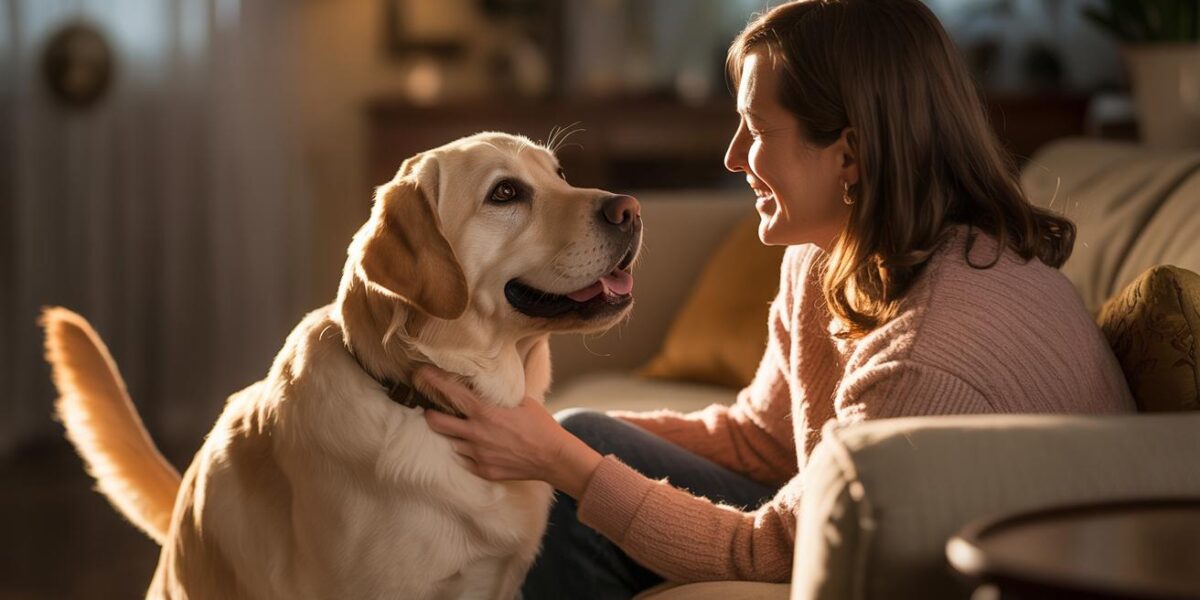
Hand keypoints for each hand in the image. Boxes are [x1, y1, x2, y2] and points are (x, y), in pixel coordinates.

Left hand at [415, 366, 601, 497]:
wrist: (553, 457)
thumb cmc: (540, 426)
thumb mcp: (521, 402)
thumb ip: (499, 397)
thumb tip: (488, 388)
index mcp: (485, 412)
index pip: (451, 393)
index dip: (434, 381)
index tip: (422, 374)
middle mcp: (476, 433)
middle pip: (437, 423)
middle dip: (430, 414)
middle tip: (430, 410)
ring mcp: (478, 454)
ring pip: (451, 443)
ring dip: (453, 436)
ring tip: (461, 431)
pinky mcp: (483, 470)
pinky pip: (465, 460)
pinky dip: (467, 453)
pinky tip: (477, 448)